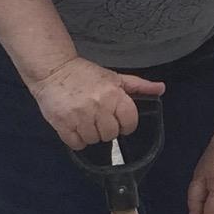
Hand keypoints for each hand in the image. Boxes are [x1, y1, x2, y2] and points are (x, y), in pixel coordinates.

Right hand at [29, 57, 164, 150]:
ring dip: (90, 134)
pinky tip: (74, 126)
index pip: (129, 122)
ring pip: (94, 140)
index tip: (117, 120)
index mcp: (114, 94)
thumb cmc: (85, 74)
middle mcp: (98, 106)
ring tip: (84, 120)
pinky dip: (77, 139)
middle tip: (97, 118)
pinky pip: (77, 144)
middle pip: (111, 134)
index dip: (125, 125)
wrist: (52, 69)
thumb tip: (161, 88)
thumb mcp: (114, 77)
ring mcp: (79, 115)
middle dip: (106, 129)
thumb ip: (138, 86)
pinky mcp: (62, 123)